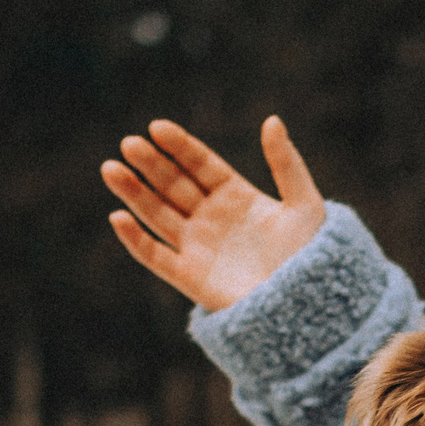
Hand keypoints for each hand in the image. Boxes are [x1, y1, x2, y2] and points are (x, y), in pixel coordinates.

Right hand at [101, 116, 326, 311]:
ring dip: (133, 193)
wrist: (308, 305)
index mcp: (236, 195)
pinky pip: (155, 256)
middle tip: (129, 144)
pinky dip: (136, 239)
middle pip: (173, 184)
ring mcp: (198, 246)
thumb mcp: (304, 204)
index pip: (200, 164)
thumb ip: (286, 163)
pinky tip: (119, 217)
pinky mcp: (189, 276)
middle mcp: (211, 218)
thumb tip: (272, 119)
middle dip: (150, 164)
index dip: (179, 146)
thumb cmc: (313, 256)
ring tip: (111, 169)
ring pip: (157, 214)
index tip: (157, 127)